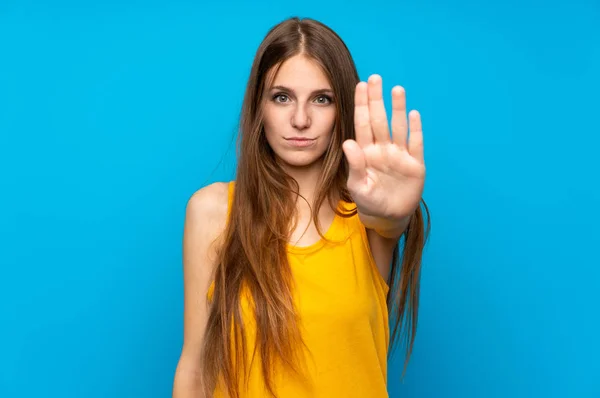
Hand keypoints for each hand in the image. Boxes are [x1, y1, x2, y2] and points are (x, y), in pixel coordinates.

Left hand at [342, 74, 425, 225]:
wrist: (388, 217)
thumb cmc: (368, 201)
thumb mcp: (358, 187)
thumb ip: (355, 165)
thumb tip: (349, 143)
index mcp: (366, 152)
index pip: (362, 124)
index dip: (362, 105)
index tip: (360, 85)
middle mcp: (383, 149)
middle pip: (379, 120)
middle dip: (377, 99)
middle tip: (375, 78)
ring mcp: (399, 155)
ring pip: (398, 127)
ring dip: (398, 109)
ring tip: (396, 89)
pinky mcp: (415, 165)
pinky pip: (416, 144)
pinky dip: (415, 130)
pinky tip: (414, 114)